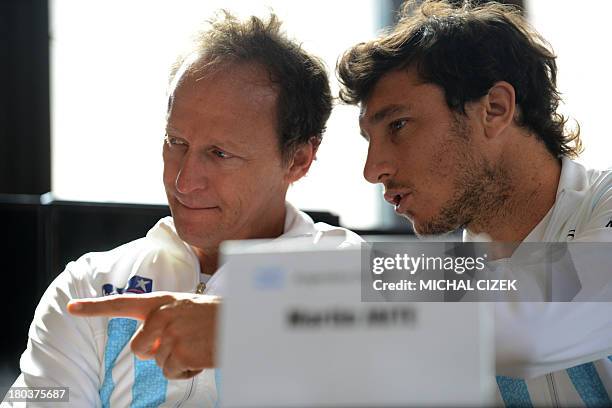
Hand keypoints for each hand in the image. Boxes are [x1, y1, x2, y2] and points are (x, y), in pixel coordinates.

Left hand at [67, 292, 220, 378]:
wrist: (244, 322)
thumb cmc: (217, 317)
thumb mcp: (187, 308)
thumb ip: (165, 319)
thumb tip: (148, 346)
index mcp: (162, 301)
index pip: (122, 303)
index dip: (94, 307)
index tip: (71, 307)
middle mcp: (162, 315)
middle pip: (138, 348)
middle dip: (156, 353)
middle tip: (183, 343)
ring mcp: (170, 334)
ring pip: (158, 363)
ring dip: (177, 361)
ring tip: (198, 346)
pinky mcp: (179, 353)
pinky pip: (173, 373)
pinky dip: (188, 371)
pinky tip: (203, 356)